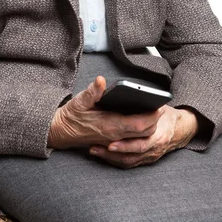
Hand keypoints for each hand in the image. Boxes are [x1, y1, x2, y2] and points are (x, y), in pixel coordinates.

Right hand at [47, 76, 164, 149]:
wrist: (61, 131)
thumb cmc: (71, 115)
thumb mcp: (80, 100)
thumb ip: (92, 91)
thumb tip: (101, 80)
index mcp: (110, 125)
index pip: (138, 124)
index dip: (151, 117)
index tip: (159, 106)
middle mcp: (115, 136)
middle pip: (144, 133)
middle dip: (155, 122)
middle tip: (160, 108)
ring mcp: (114, 140)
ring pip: (140, 138)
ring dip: (150, 128)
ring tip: (154, 113)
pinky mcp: (112, 141)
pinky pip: (132, 141)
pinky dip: (141, 133)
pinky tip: (143, 122)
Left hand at [88, 105, 198, 167]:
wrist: (182, 128)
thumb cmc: (167, 115)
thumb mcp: (160, 107)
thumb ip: (148, 103)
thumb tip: (136, 94)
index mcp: (158, 135)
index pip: (140, 143)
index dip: (125, 145)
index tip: (109, 142)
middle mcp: (154, 148)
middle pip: (130, 156)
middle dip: (111, 153)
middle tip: (94, 148)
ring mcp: (150, 156)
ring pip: (128, 162)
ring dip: (110, 158)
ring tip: (94, 150)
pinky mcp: (146, 159)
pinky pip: (129, 163)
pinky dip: (115, 160)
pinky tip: (103, 153)